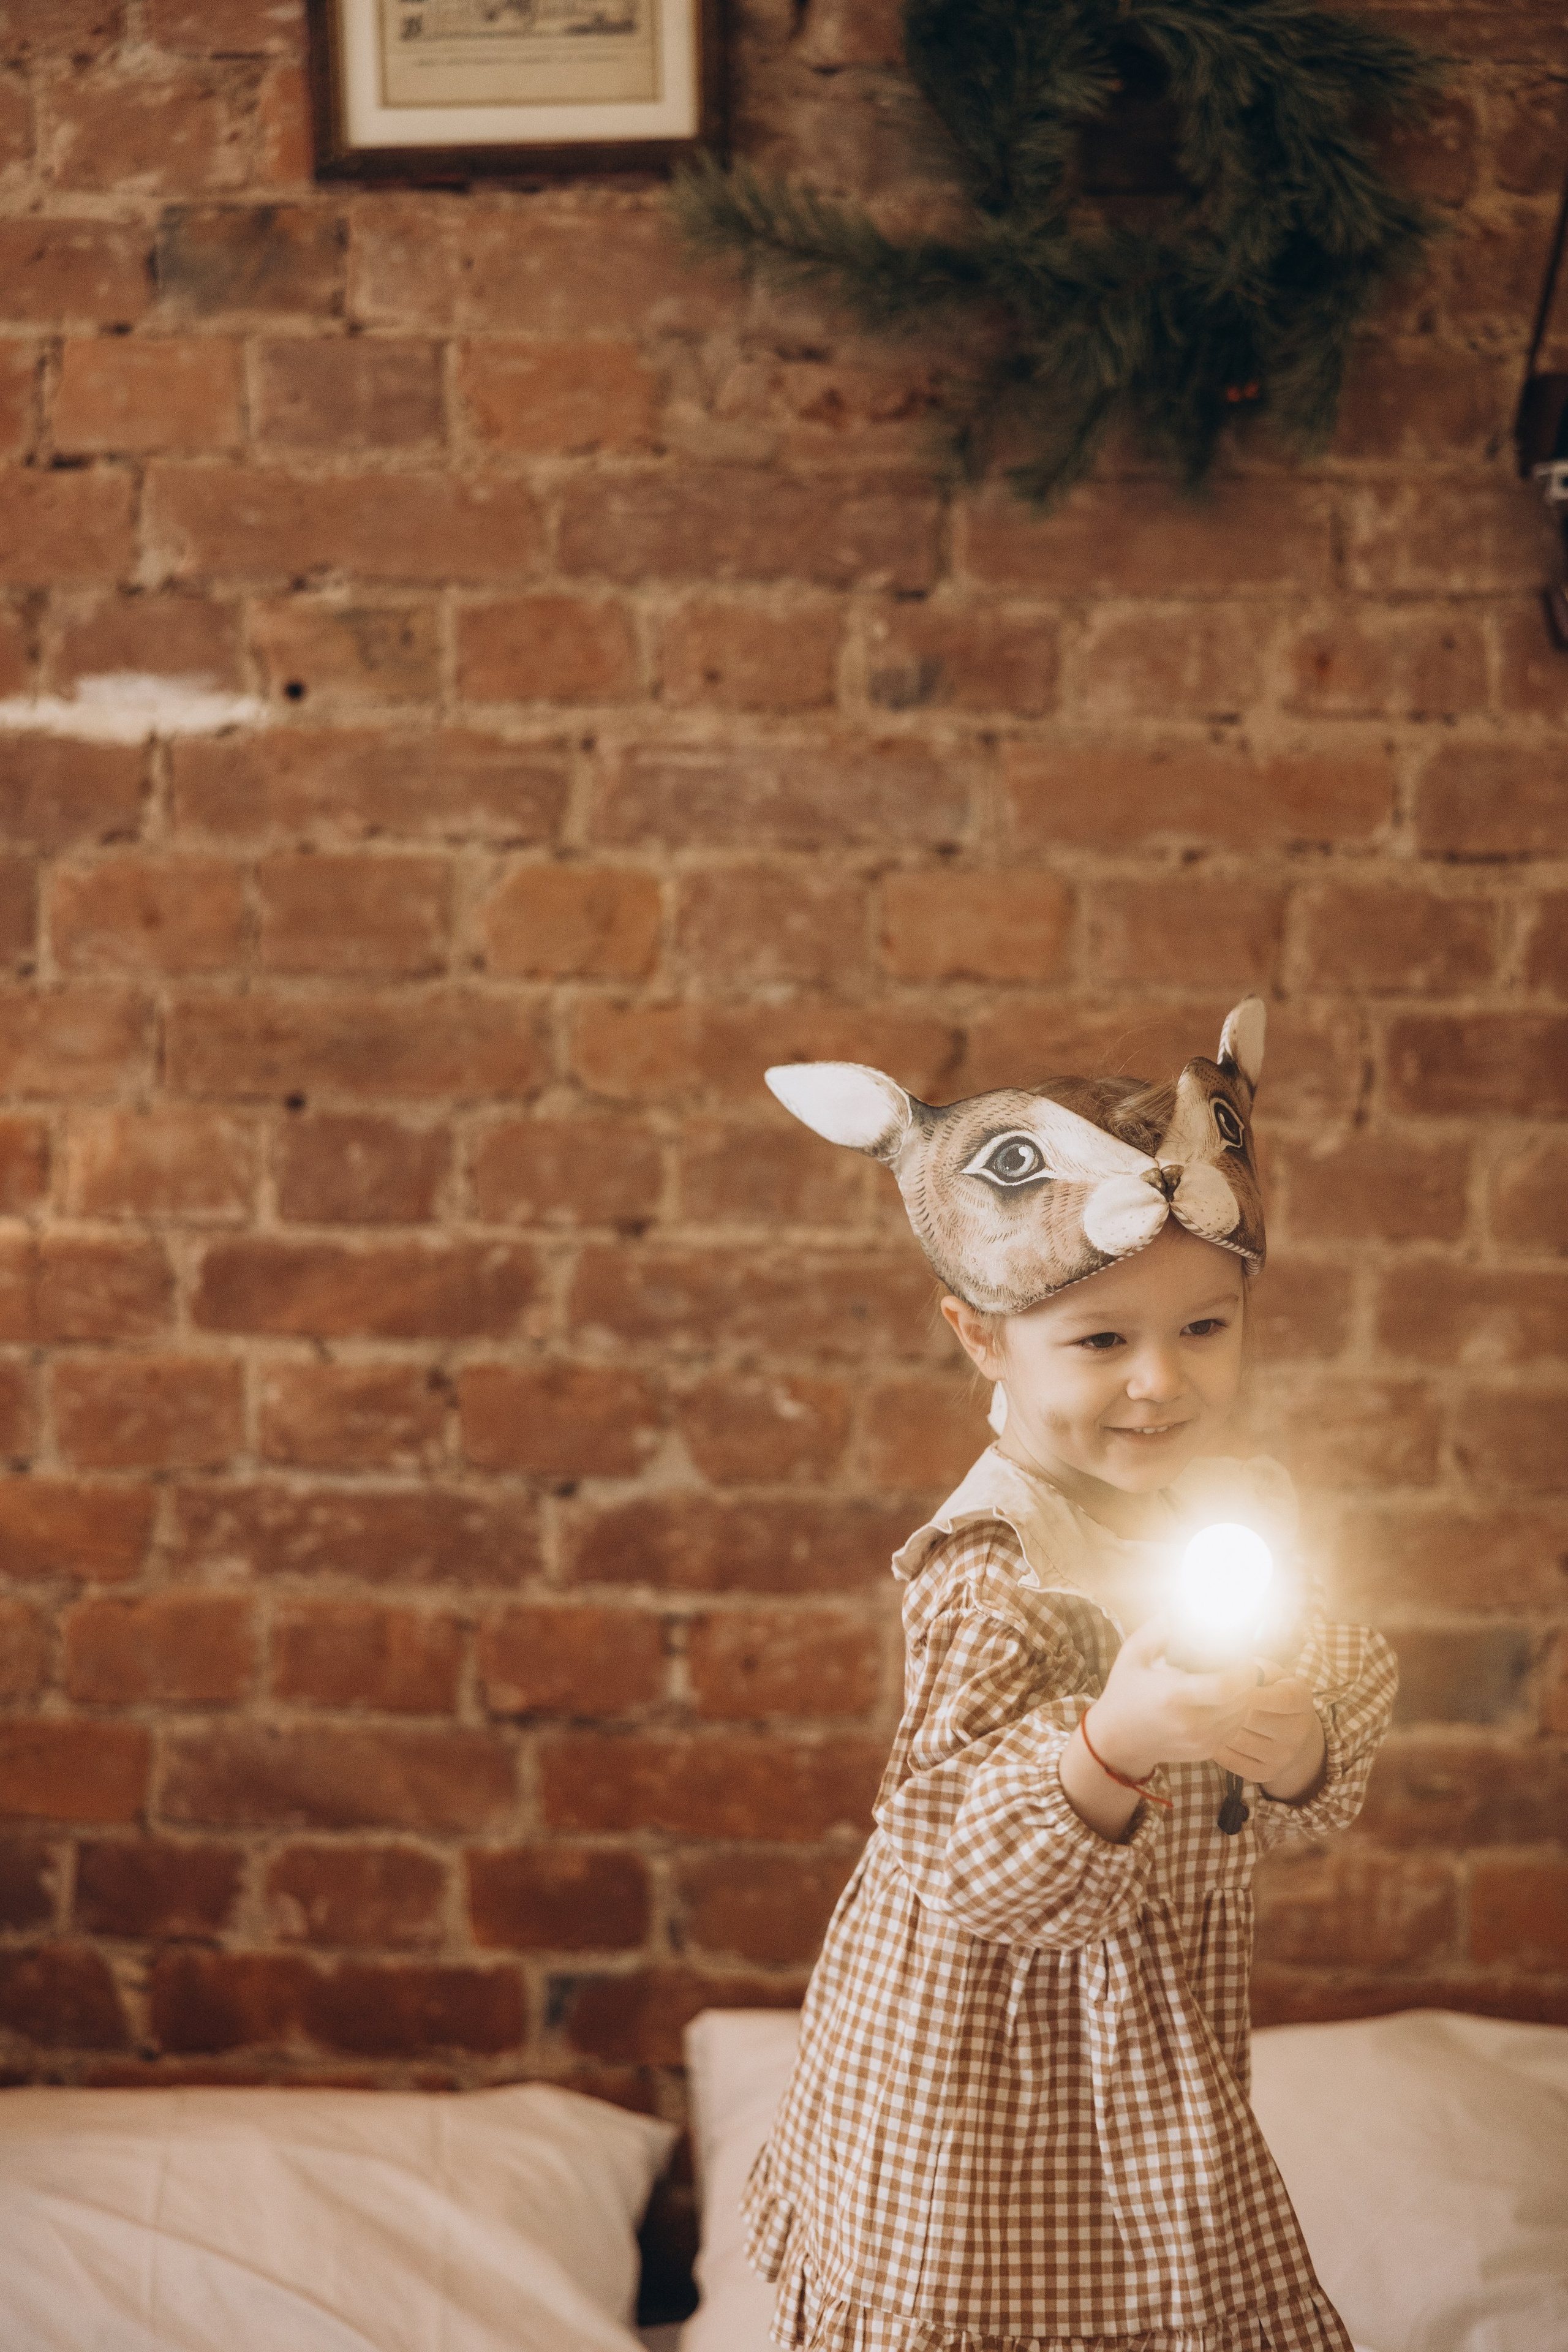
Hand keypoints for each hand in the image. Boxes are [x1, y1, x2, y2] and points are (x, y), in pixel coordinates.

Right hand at [1084, 1616, 1260, 1783]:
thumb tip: (1177, 1609)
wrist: (1117, 1741)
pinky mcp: (1205, 1751)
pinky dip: (1237, 1712)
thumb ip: (1156, 1631)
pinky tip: (1226, 1699)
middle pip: (1241, 1699)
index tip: (1243, 1654)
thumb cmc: (1124, 1693)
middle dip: (1247, 1679)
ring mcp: (1200, 1740)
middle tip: (1242, 1661)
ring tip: (1235, 1678)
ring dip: (1245, 1696)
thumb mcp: (1132, 1656)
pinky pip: (1234, 1729)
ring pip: (1242, 1715)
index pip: (1226, 1685)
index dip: (1243, 1669)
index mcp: (1173, 1696)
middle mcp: (1191, 1722)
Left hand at [1211, 1671, 1325, 1801]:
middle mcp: (1297, 1732)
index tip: (1227, 1683)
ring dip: (1216, 1726)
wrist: (1293, 1734)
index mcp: (1301, 1700)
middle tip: (1205, 1697)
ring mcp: (1284, 1756)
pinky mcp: (1268, 1773)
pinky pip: (1233, 1760)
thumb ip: (1255, 1668)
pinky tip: (1210, 1734)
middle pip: (1252, 1718)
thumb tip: (1228, 1663)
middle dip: (1225, 1706)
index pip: (1278, 1697)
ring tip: (1203, 1714)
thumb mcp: (1273, 1674)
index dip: (1250, 1690)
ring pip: (1238, 1739)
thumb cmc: (1273, 1694)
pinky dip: (1217, 1747)